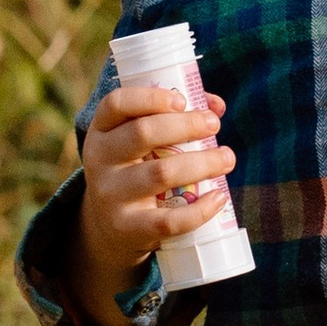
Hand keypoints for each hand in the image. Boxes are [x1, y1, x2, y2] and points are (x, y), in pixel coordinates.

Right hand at [77, 82, 235, 287]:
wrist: (110, 228)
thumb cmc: (137, 171)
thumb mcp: (139, 145)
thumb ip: (173, 118)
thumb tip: (215, 105)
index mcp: (101, 132)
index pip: (116, 104)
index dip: (150, 97)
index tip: (183, 100)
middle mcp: (99, 161)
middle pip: (142, 133)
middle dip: (185, 125)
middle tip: (214, 125)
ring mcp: (110, 196)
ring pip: (160, 173)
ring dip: (202, 163)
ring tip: (227, 158)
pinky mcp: (127, 227)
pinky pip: (168, 220)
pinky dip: (199, 209)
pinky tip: (219, 197)